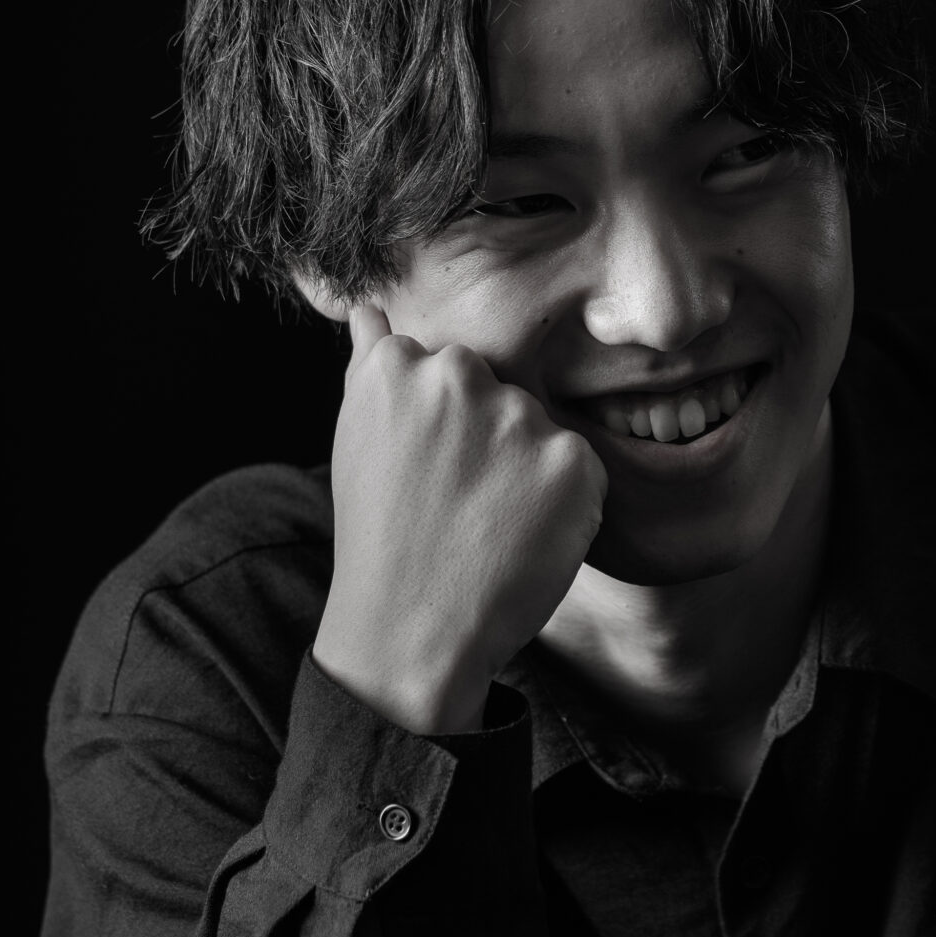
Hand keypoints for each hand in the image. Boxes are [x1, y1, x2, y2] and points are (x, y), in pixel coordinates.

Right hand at [313, 305, 607, 733]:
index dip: (440, 426)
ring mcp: (518, 416)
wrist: (411, 628)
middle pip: (494, 391)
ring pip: (537, 429)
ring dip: (525, 468)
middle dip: (484, 436)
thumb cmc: (381, 537)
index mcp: (400, 363)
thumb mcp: (357, 436)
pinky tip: (520, 535)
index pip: (444, 367)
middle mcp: (460, 375)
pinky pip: (578, 468)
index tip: (424, 470)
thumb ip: (372, 363)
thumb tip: (372, 308)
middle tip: (455, 501)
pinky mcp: (571, 460)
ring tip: (484, 524)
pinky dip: (562, 502)